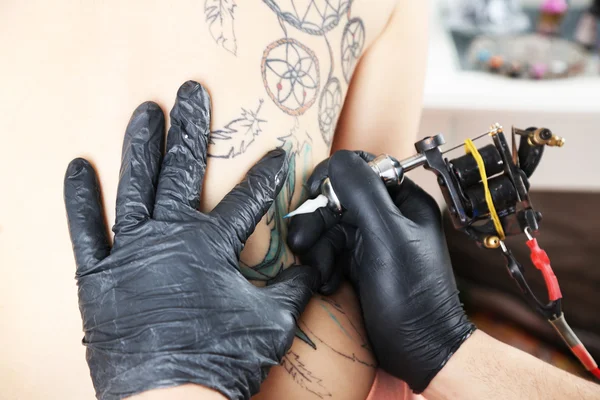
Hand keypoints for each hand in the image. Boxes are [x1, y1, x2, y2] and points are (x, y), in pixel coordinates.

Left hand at [64, 81, 318, 399]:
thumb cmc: (223, 359)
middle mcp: (169, 237)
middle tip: (191, 92)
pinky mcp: (98, 275)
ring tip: (144, 111)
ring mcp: (130, 253)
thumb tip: (314, 269)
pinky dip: (79, 199)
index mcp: (211, 246)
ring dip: (139, 146)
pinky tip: (77, 166)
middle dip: (190, 129)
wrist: (171, 399)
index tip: (278, 152)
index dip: (267, 173)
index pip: (248, 197)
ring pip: (134, 186)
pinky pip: (84, 230)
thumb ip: (293, 286)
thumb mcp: (272, 321)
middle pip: (182, 171)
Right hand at [287, 150, 474, 392]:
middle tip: (301, 242)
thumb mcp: (387, 236)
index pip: (363, 170)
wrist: (418, 350)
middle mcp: (387, 217)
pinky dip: (324, 265)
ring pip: (330, 227)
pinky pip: (331, 251)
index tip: (314, 193)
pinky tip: (327, 283)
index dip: (334, 179)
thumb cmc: (412, 295)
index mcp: (403, 202)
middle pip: (339, 201)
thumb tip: (338, 160)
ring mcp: (372, 241)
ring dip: (318, 248)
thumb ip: (363, 193)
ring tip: (319, 271)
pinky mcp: (359, 264)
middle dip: (318, 221)